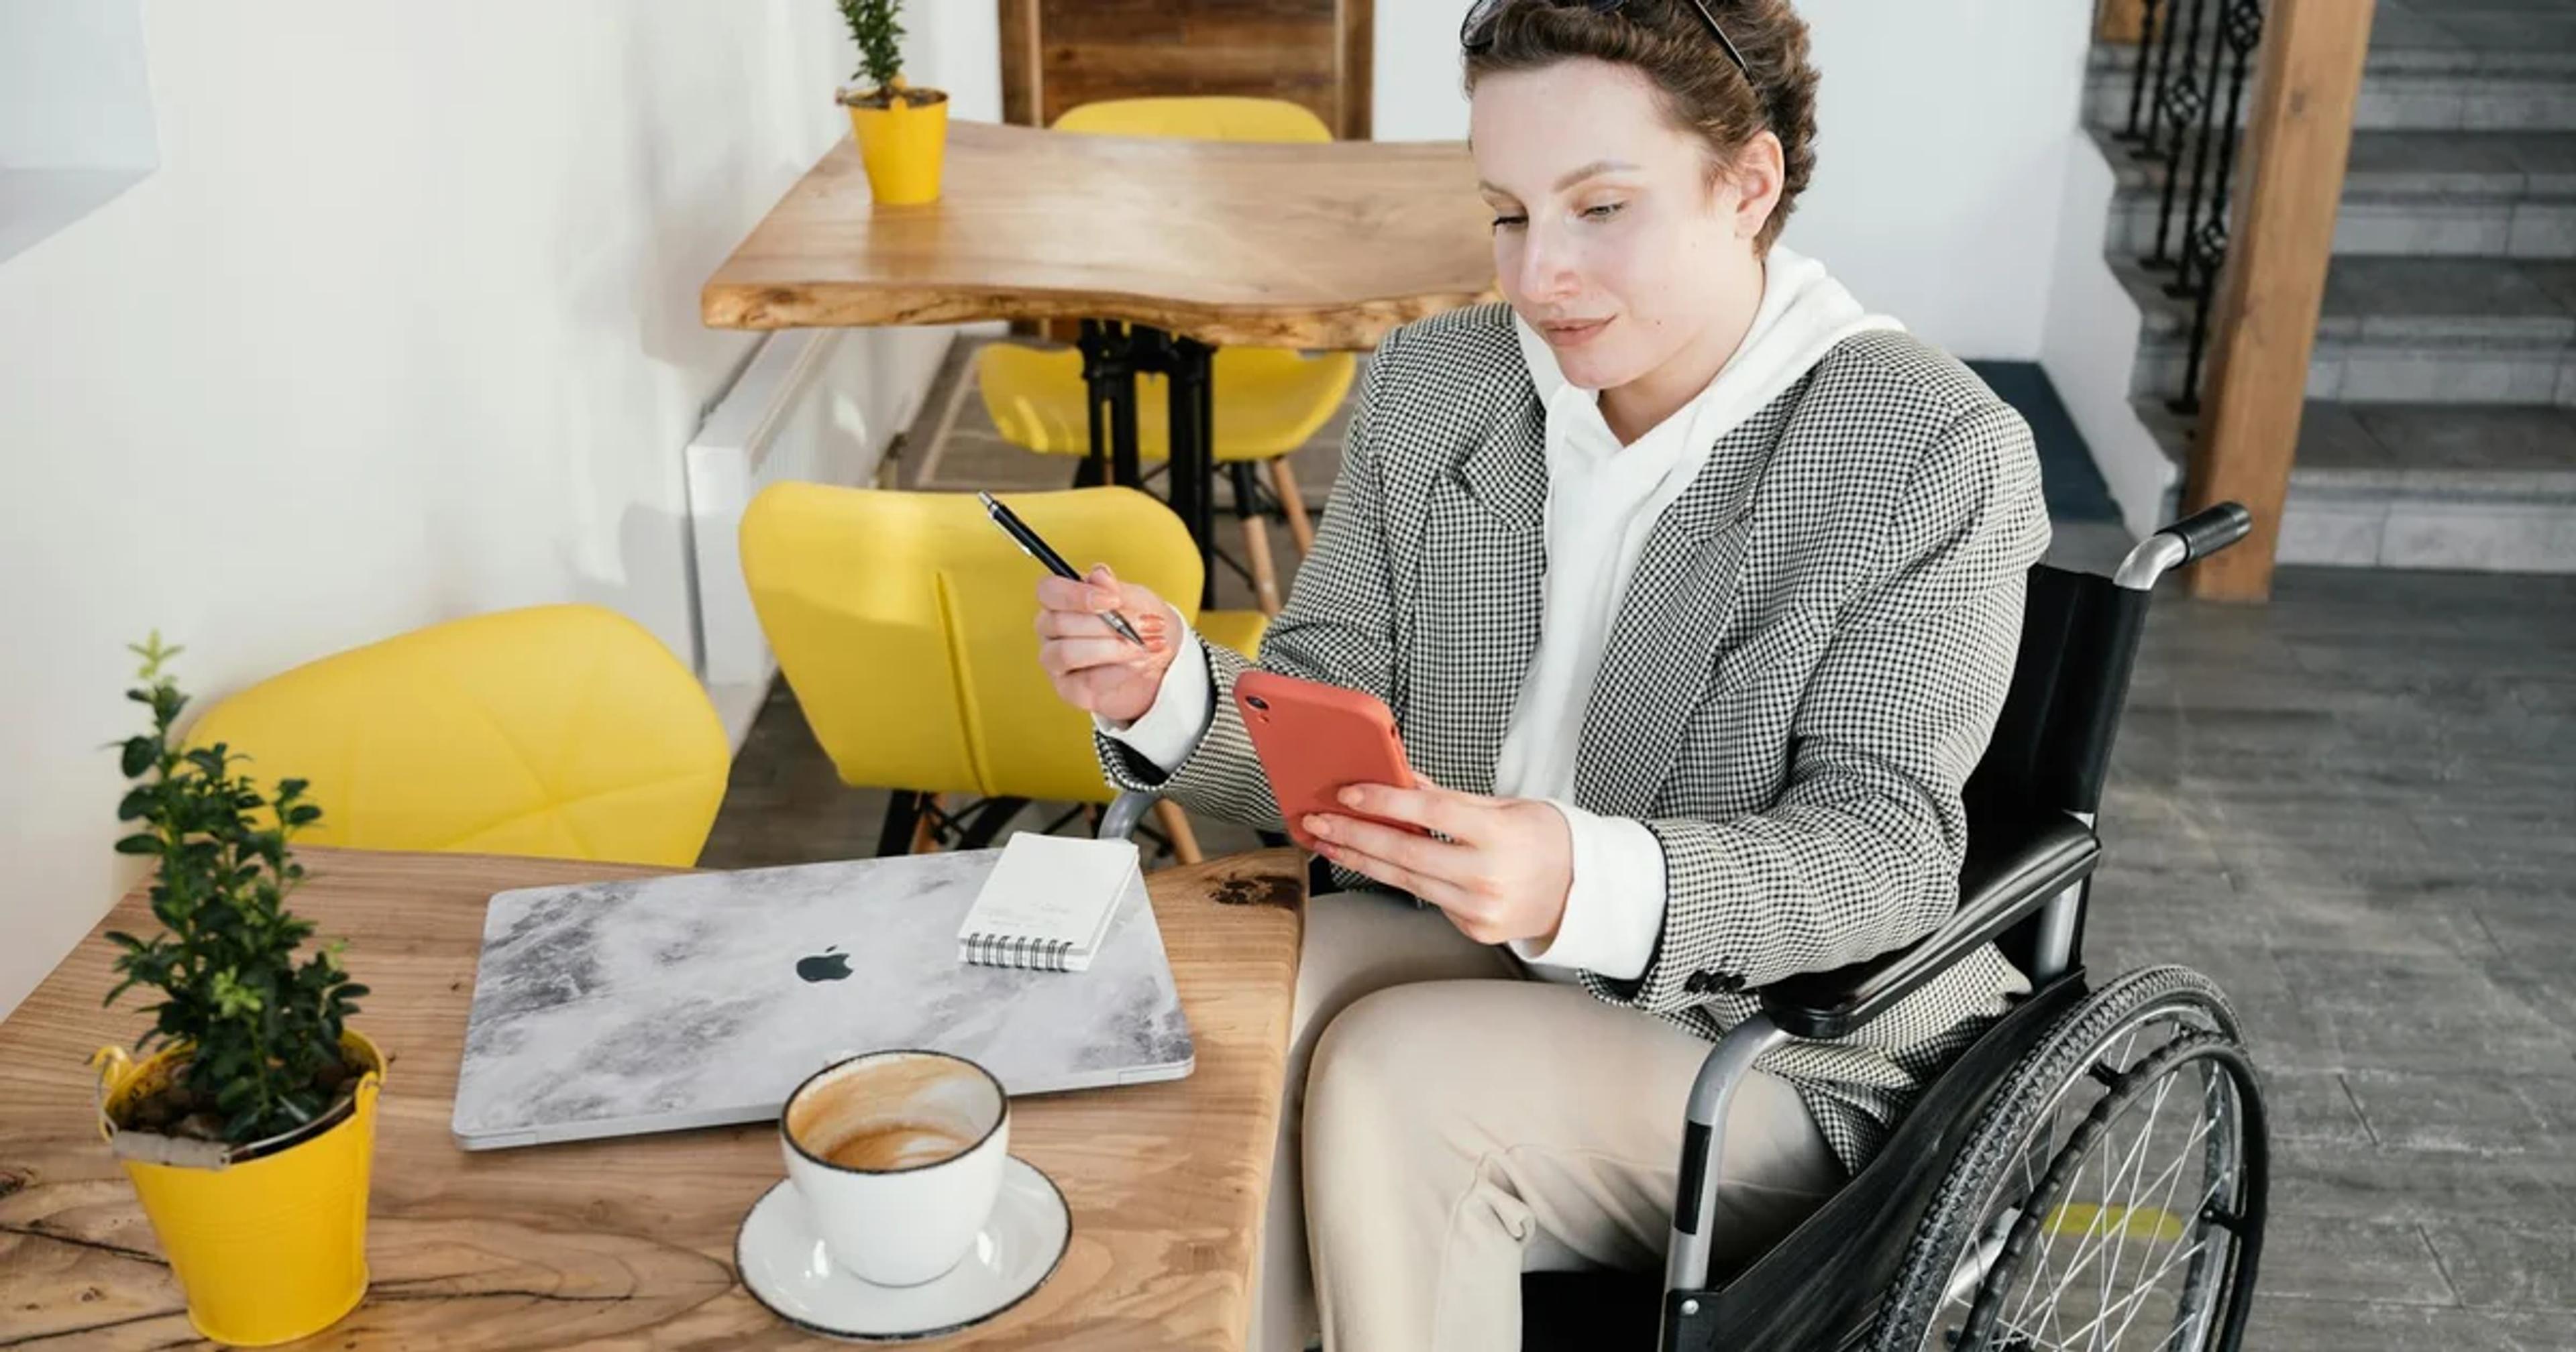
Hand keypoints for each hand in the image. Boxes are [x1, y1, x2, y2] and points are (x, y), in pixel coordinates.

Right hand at [1034, 564, 1183, 725]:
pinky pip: (1088, 680)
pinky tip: (1139, 664)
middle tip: (1145, 625)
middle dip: (1108, 625)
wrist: (1162, 662)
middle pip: (1060, 623)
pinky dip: (1119, 671)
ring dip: (1113, 649)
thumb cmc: (1140, 627)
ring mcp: (1056, 662)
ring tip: (1144, 646)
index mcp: (1061, 602)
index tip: (1112, 600)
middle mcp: (1051, 631)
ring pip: (1069, 653)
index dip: (1076, 594)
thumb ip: (1116, 588)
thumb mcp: (1136, 600)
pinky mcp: (1070, 689)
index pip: (1049, 591)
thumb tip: (1099, 575)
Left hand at [1304, 782, 1572, 946]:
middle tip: (1319, 822)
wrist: (1582, 890)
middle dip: (1354, 836)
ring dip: (1361, 860)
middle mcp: (1488, 876)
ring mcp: (1479, 909)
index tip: (1349, 793)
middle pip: (1406, 853)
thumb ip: (1450, 797)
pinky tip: (1374, 863)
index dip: (1385, 801)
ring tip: (1330, 843)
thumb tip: (1402, 778)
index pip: (1431, 814)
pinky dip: (1400, 879)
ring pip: (1406, 881)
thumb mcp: (1505, 806)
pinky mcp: (1473, 929)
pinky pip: (1427, 898)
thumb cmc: (1547, 840)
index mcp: (1500, 836)